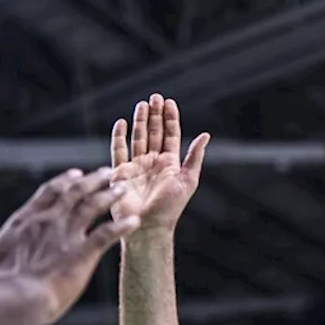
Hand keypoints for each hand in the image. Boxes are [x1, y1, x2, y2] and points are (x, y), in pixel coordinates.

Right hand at [0, 166, 137, 322]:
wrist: (11, 302)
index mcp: (24, 222)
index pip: (48, 193)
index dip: (64, 181)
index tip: (75, 174)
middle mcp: (48, 222)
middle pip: (74, 192)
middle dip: (92, 180)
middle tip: (107, 173)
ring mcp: (66, 235)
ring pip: (93, 206)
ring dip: (110, 195)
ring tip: (123, 187)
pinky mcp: (82, 253)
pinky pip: (107, 234)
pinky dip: (122, 227)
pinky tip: (135, 221)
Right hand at [109, 93, 209, 232]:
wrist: (148, 227)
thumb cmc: (170, 208)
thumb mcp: (188, 180)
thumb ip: (194, 157)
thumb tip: (206, 135)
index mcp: (169, 164)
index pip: (170, 135)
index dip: (170, 118)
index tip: (169, 102)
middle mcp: (152, 163)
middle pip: (153, 133)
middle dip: (154, 115)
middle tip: (155, 97)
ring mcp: (136, 167)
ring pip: (137, 138)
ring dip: (140, 122)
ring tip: (142, 105)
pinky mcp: (119, 173)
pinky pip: (118, 151)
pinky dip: (119, 137)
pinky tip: (122, 123)